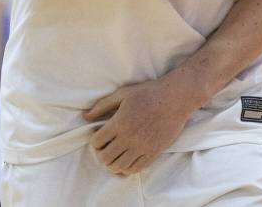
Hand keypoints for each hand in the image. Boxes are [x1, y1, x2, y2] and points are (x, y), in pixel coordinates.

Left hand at [83, 75, 197, 175]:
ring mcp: (142, 147)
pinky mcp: (154, 152)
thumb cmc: (149, 92)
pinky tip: (127, 159)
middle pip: (105, 158)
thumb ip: (102, 105)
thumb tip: (85, 116)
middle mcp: (129, 137)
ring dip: (113, 163)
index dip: (94, 141)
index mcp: (120, 122)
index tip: (100, 137)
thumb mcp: (123, 94)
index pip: (97, 142)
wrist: (176, 98)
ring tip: (116, 155)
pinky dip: (127, 168)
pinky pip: (135, 169)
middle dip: (101, 154)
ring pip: (118, 167)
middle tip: (105, 147)